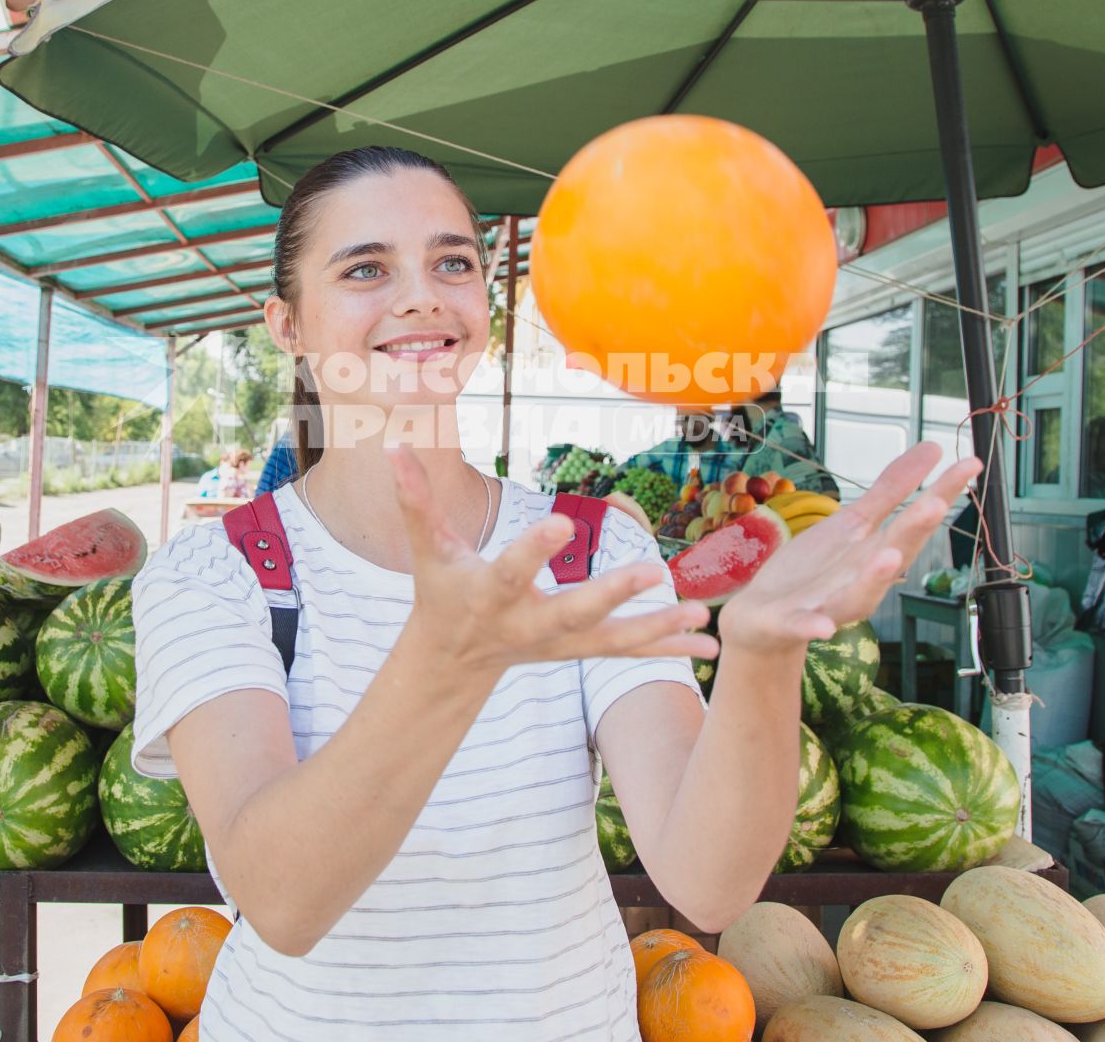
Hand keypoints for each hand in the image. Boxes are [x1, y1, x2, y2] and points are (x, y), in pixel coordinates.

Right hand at [389, 449, 718, 676]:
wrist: (452, 660)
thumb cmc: (440, 592)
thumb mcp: (427, 549)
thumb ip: (415, 499)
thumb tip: (393, 444)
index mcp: (489, 595)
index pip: (512, 569)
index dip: (535, 548)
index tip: (563, 520)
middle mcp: (527, 624)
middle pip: (573, 611)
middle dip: (612, 594)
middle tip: (655, 572)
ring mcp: (557, 644)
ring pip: (611, 640)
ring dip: (657, 629)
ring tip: (701, 615)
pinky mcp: (579, 652)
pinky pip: (628, 653)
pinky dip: (669, 649)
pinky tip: (711, 648)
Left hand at [719, 443, 981, 655]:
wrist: (767, 618)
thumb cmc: (816, 570)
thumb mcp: (853, 524)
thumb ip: (891, 490)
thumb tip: (932, 448)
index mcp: (875, 551)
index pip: (914, 521)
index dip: (942, 493)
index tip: (970, 464)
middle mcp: (861, 579)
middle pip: (893, 554)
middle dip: (913, 531)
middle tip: (936, 504)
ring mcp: (828, 603)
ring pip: (859, 595)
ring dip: (875, 578)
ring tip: (891, 557)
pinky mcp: (793, 621)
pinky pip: (805, 626)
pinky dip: (815, 625)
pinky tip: (823, 626)